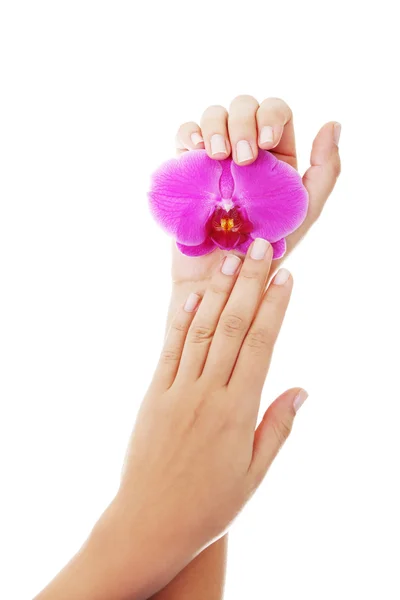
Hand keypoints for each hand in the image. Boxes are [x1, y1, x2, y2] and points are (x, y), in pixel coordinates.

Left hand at [104, 240, 306, 598]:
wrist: (149, 524)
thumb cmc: (208, 504)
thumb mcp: (255, 472)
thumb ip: (277, 426)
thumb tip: (301, 388)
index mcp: (237, 410)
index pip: (261, 344)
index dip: (274, 306)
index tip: (284, 276)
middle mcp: (206, 392)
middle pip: (232, 325)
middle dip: (248, 282)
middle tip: (260, 245)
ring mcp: (176, 390)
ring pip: (201, 330)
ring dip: (216, 291)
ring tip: (229, 257)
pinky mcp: (153, 394)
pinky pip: (169, 350)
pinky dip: (181, 321)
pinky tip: (191, 297)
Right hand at [173, 95, 340, 284]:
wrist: (222, 277)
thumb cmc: (265, 251)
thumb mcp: (304, 212)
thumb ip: (325, 170)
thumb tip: (333, 123)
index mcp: (275, 156)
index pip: (275, 112)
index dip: (270, 117)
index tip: (266, 144)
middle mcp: (244, 150)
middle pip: (244, 106)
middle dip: (243, 122)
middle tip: (241, 158)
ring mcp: (214, 157)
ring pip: (214, 114)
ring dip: (216, 126)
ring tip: (218, 157)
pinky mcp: (187, 167)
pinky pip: (185, 134)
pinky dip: (189, 133)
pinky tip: (196, 149)